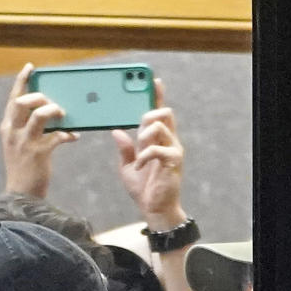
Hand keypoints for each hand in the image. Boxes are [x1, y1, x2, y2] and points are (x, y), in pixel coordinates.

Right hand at [0, 63, 74, 196]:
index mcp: (7, 128)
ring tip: (64, 114)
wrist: (21, 197)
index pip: (13, 99)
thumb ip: (27, 128)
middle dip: (41, 96)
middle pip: (24, 102)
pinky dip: (68, 134)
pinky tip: (74, 137)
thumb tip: (51, 111)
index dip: (21, 81)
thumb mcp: (19, 145)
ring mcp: (25, 142)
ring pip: (39, 114)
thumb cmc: (24, 169)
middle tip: (55, 102)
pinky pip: (57, 135)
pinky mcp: (38, 153)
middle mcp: (13, 132)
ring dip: (54, 111)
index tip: (30, 67)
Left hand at [112, 88, 186, 229]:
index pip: (158, 113)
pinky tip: (139, 166)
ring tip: (139, 149)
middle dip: (150, 113)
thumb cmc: (144, 188)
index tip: (153, 81)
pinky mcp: (174, 162)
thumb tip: (117, 131)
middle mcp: (168, 141)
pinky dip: (145, 155)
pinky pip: (159, 149)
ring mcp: (173, 150)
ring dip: (145, 134)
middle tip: (140, 125)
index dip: (157, 96)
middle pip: (164, 113)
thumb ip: (124, 149)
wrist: (154, 209)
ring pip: (161, 127)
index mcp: (157, 139)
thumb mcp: (127, 167)